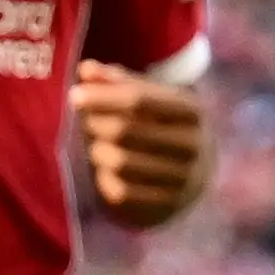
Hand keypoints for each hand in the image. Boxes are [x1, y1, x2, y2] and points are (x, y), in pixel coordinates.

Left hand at [77, 64, 207, 226]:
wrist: (199, 172)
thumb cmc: (165, 125)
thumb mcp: (153, 99)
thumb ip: (119, 82)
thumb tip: (85, 69)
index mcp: (191, 110)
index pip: (139, 100)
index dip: (104, 97)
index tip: (75, 95)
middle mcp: (192, 144)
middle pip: (124, 131)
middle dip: (97, 124)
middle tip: (87, 122)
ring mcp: (182, 178)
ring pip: (119, 162)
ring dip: (98, 152)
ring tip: (96, 146)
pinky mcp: (167, 205)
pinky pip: (120, 192)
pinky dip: (105, 179)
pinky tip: (105, 171)